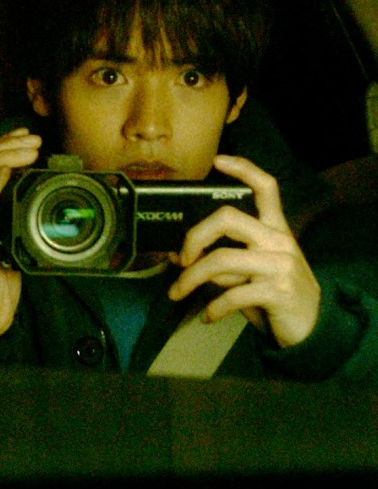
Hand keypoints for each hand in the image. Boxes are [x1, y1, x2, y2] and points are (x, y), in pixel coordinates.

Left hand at [167, 155, 319, 347]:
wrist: (312, 326)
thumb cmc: (273, 293)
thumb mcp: (248, 272)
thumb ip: (218, 260)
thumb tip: (177, 256)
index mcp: (274, 229)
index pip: (265, 188)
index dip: (243, 170)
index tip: (218, 161)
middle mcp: (278, 241)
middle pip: (227, 218)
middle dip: (194, 237)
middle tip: (181, 259)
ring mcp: (280, 265)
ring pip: (221, 259)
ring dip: (190, 278)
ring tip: (178, 292)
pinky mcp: (278, 292)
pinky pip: (231, 295)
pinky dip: (212, 308)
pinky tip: (207, 315)